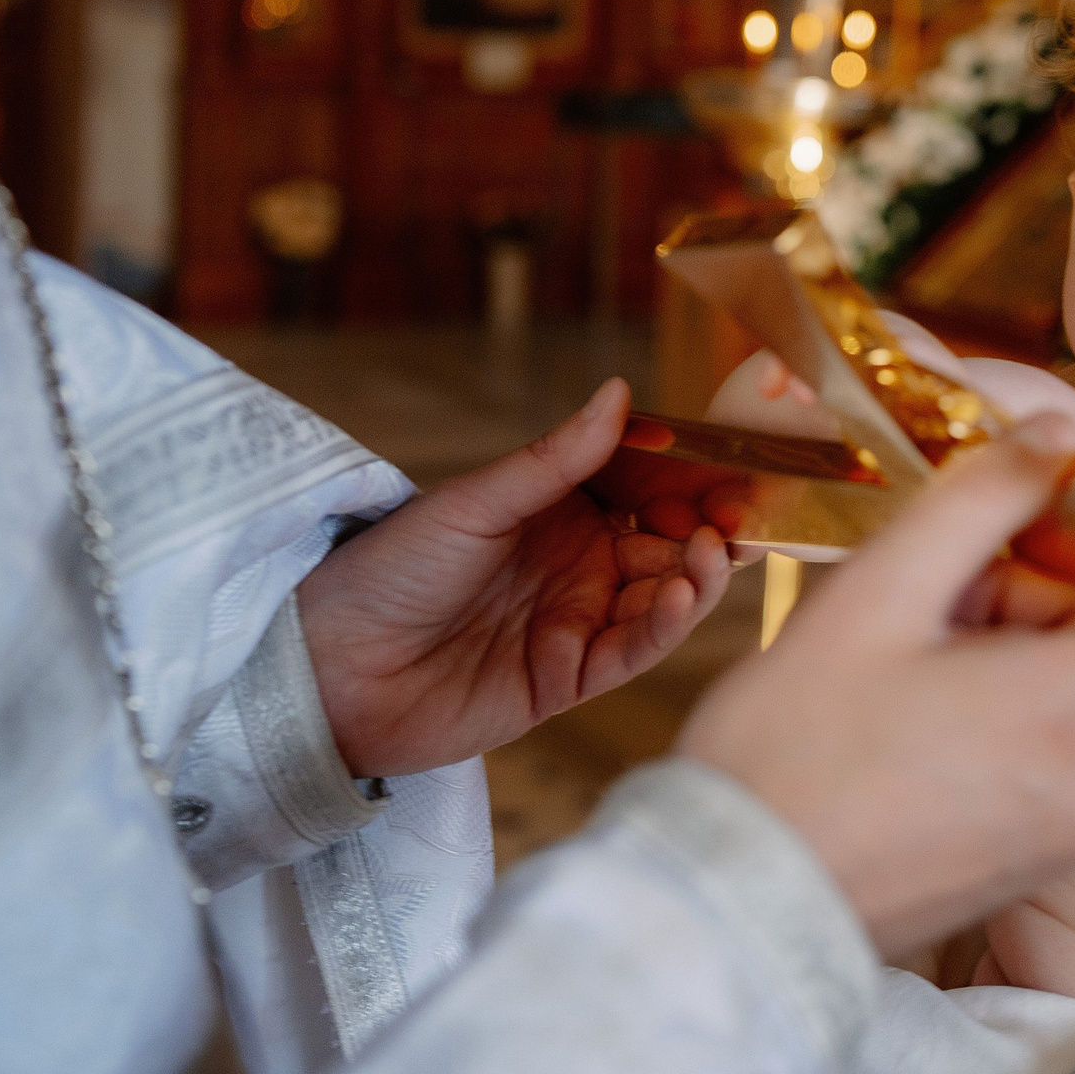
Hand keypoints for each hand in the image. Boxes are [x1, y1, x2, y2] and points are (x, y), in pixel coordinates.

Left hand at [297, 379, 737, 777]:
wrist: (329, 667)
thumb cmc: (388, 570)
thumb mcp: (475, 502)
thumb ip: (555, 460)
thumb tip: (622, 392)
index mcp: (560, 513)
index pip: (645, 490)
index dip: (691, 478)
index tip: (734, 460)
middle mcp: (579, 566)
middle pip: (668, 546)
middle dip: (712, 529)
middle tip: (745, 512)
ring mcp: (577, 624)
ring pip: (662, 599)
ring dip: (698, 576)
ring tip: (716, 551)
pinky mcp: (567, 681)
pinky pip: (630, 652)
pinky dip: (663, 625)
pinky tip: (679, 595)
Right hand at [675, 417, 1074, 957]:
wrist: (739, 901)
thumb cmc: (795, 748)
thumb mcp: (878, 593)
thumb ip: (985, 496)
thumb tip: (1067, 429)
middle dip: (1044, 608)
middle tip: (937, 604)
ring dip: (1019, 661)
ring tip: (910, 665)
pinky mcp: (1043, 867)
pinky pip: (1062, 759)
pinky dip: (1010, 721)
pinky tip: (915, 718)